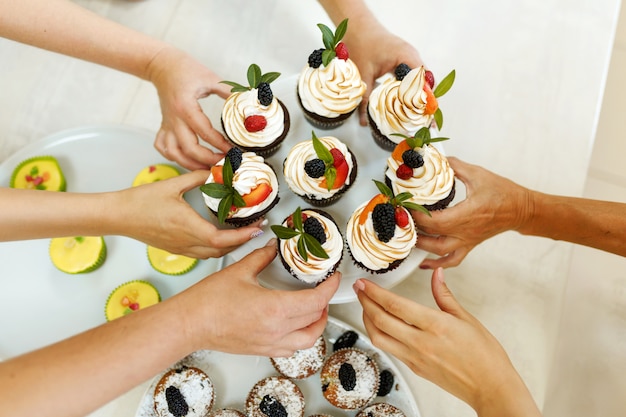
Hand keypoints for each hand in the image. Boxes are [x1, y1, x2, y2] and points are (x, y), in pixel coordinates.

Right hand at [112, 170, 264, 257]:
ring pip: (212, 255)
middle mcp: (186, 242)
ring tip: (242, 233)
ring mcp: (180, 248)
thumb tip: (216, 169)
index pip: (223, 240)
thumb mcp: (173, 184)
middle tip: (255, 229)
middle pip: (222, 251)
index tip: (258, 228)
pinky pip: (201, 254)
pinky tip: (219, 237)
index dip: (244, 237)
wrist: (118, 215)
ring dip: (229, 247)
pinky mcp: (175, 249)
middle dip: (242, 242)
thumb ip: (197, 177)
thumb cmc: (140, 201)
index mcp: (188, 227)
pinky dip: (215, 248)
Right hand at [146, 46, 232, 169]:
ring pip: (173, 153)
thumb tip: (248, 100)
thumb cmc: (185, 69)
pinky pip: (163, 148)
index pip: (204, 132)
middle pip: (189, 148)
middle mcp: (173, 118)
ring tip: (207, 168)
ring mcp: (166, 124)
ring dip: (190, 164)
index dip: (220, 145)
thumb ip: (229, 92)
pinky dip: (174, 157)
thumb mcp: (210, 78)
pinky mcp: (163, 126)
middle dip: (208, 160)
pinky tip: (186, 159)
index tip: (233, 151)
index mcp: (185, 106)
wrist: (162, 64)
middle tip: (223, 163)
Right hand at [175, 239, 340, 356]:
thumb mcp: (240, 270)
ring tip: (316, 309)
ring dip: (317, 324)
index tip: (333, 278)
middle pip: (315, 319)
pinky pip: (291, 349)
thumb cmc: (208, 301)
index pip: (316, 301)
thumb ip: (262, 256)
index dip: (329, 288)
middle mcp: (277, 331)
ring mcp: (269, 344)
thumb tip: (273, 246)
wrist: (189, 324)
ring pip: (308, 340)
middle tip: (324, 288)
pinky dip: (301, 337)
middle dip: (325, 302)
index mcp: (275, 309)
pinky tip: (296, 326)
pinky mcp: (261, 350)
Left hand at [343, 21, 422, 125]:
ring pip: (420, 81)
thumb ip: (365, 99)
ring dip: (418, 97)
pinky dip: (411, 90)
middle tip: (422, 122)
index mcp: (407, 57)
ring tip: (417, 117)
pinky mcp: (404, 60)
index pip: (423, 82)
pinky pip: (413, 77)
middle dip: (423, 103)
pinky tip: (406, 103)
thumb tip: (365, 121)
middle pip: (425, 83)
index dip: (425, 101)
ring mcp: (410, 58)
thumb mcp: (363, 74)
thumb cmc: (362, 43)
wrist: (358, 26)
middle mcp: (412, 57)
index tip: (425, 117)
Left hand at [354, 268, 540, 416]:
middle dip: (365, 302)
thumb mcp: (466, 318)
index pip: (395, 305)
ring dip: (367, 320)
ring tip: (365, 306)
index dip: (375, 292)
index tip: (365, 283)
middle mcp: (420, 342)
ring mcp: (415, 357)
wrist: (490, 386)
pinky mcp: (414, 368)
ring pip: (379, 338)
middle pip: (381, 320)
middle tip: (359, 290)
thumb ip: (444, 295)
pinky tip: (380, 325)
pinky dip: (379, 335)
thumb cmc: (484, 355)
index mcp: (435, 325)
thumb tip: (436, 275)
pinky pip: (389, 349)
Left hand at [413, 157, 531, 268]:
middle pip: (433, 237)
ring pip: (441, 252)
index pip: (436, 221)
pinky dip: (438, 263)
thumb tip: (437, 159)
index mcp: (467, 214)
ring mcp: (467, 240)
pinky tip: (425, 263)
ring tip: (408, 237)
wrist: (521, 209)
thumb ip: (455, 166)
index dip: (417, 216)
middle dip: (415, 230)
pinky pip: (453, 259)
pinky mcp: (470, 244)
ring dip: (422, 247)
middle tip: (402, 220)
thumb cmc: (503, 193)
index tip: (406, 206)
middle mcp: (466, 231)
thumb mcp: (477, 174)